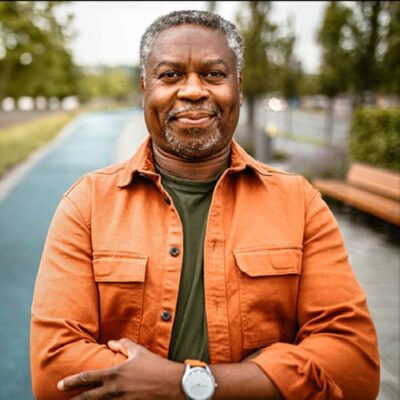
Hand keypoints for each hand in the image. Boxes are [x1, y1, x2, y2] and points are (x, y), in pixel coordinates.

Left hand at [57, 338, 184, 399]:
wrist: (172, 383)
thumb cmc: (156, 366)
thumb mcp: (139, 352)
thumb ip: (123, 345)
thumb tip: (111, 343)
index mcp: (115, 374)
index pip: (87, 378)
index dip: (72, 382)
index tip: (60, 385)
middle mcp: (115, 390)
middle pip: (88, 398)